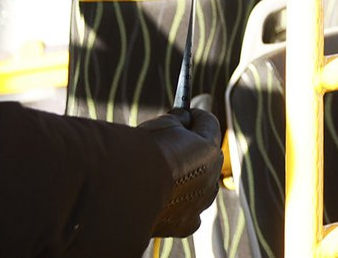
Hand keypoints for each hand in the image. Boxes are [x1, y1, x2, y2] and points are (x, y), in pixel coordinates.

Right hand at [138, 107, 223, 237]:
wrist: (125, 191)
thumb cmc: (141, 155)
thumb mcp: (161, 125)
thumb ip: (177, 120)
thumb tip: (181, 118)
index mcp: (210, 149)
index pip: (208, 124)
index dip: (193, 117)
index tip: (183, 115)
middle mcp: (212, 176)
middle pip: (206, 155)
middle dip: (191, 149)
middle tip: (170, 144)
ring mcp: (201, 201)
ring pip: (199, 185)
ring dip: (186, 179)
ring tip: (160, 176)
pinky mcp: (186, 223)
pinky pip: (187, 212)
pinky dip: (177, 206)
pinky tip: (159, 200)